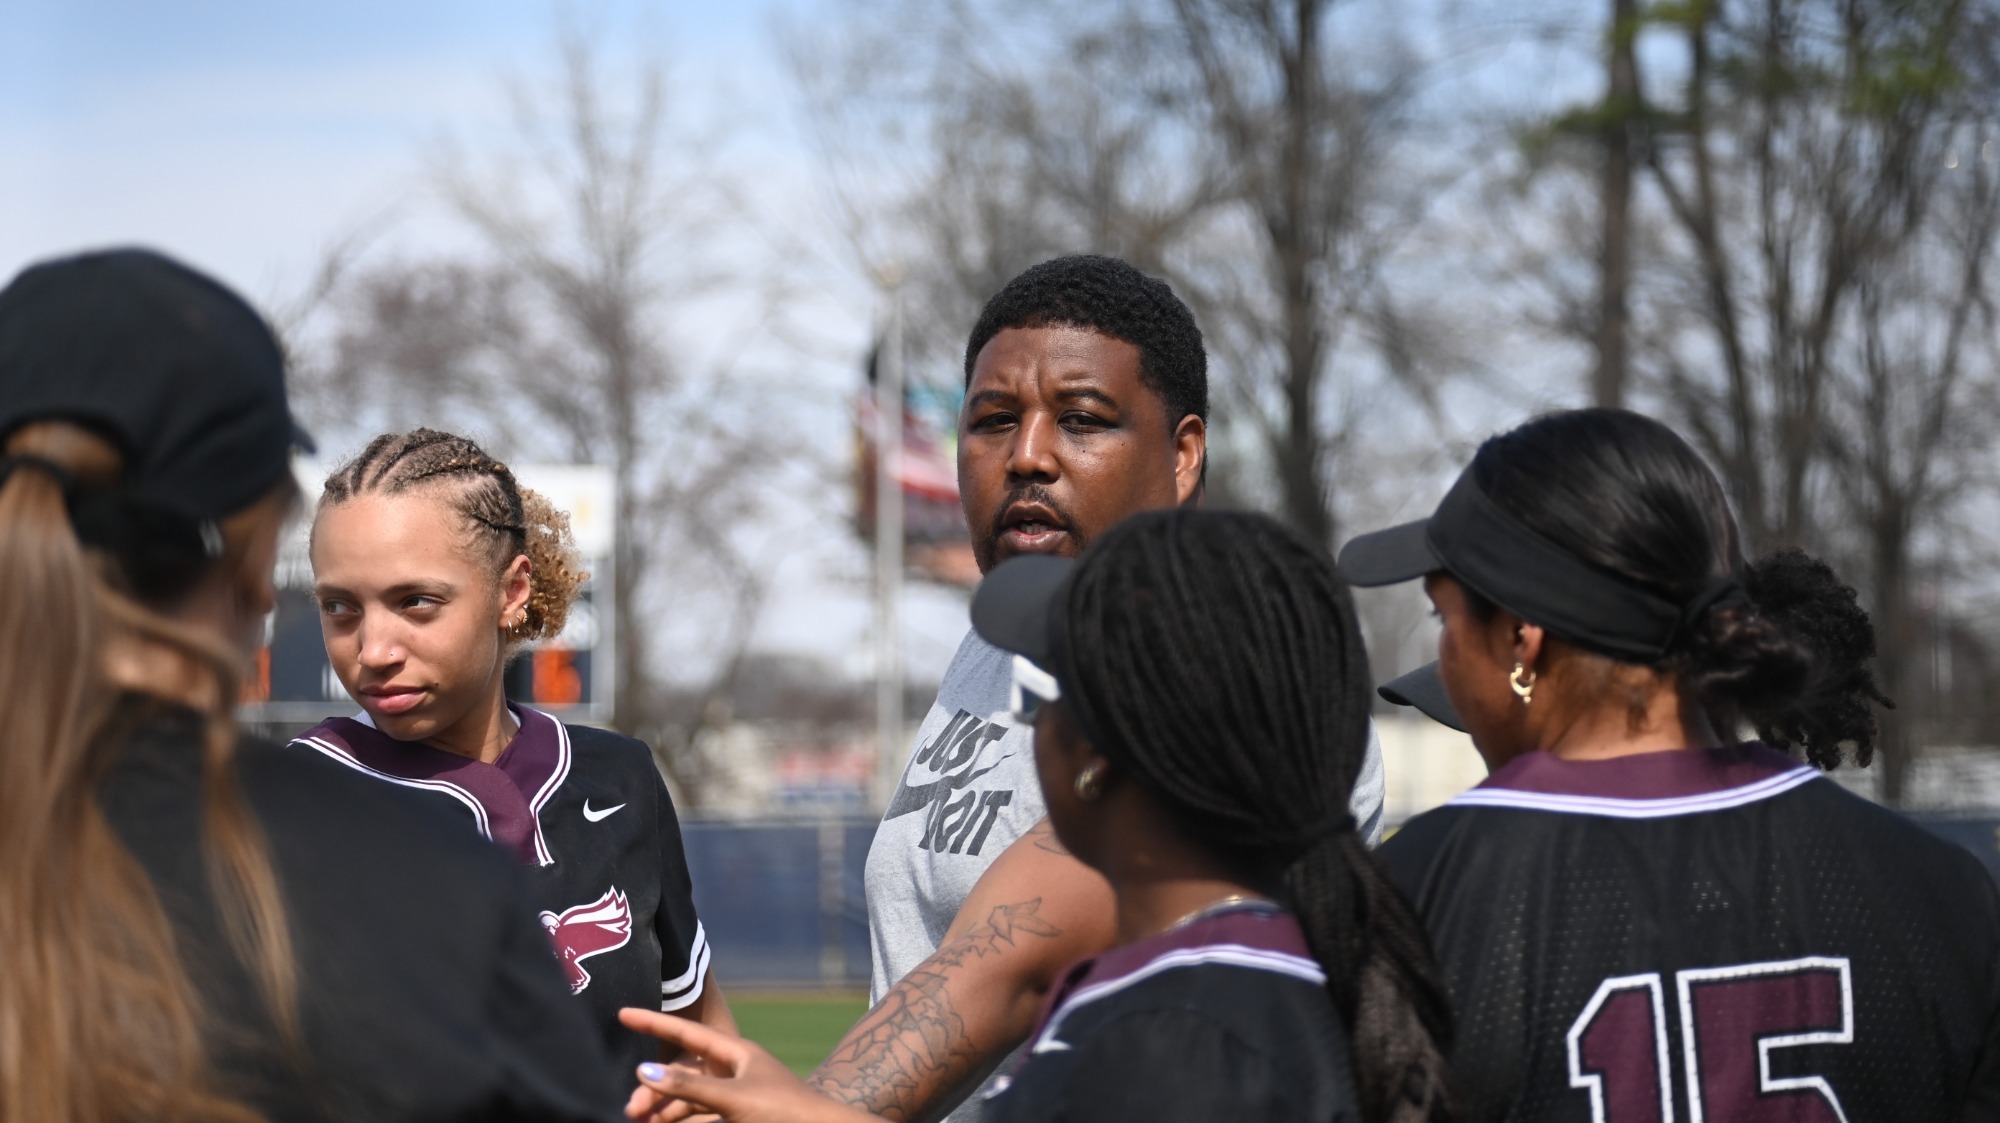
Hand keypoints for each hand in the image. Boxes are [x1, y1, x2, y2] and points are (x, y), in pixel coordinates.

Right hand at [618, 1008, 882, 1122]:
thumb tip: (645, 1071)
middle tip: (630, 1109)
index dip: (654, 1023)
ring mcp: (735, 1095)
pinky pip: (700, 1114)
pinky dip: (681, 1118)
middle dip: (654, 1088)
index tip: (623, 1013)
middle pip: (683, 1073)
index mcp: (736, 1053)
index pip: (687, 1034)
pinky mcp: (737, 1116)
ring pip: (689, 1098)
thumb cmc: (783, 1111)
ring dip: (665, 1109)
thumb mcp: (733, 1098)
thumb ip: (689, 1087)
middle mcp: (733, 1070)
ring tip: (640, 1121)